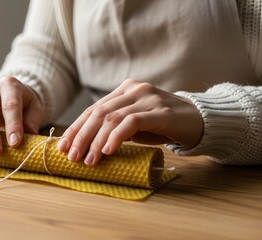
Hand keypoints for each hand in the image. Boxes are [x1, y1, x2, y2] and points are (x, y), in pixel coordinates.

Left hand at [57, 78, 202, 165]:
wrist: (201, 120)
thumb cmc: (164, 125)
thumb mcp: (135, 125)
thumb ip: (114, 128)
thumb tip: (85, 147)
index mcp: (124, 90)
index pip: (93, 110)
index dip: (76, 128)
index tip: (63, 146)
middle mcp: (133, 90)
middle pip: (98, 113)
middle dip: (81, 136)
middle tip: (72, 156)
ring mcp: (147, 98)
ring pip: (112, 118)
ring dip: (96, 141)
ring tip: (89, 160)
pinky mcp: (160, 111)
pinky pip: (132, 122)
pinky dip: (117, 136)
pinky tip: (109, 151)